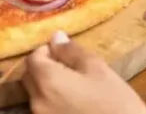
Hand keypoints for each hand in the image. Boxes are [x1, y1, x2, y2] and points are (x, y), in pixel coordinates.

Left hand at [23, 31, 145, 113]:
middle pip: (29, 78)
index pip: (32, 58)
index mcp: (47, 81)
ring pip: (36, 96)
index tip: (64, 53)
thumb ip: (72, 51)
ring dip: (47, 87)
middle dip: (43, 68)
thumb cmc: (116, 102)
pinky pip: (44, 110)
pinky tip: (73, 104)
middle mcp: (37, 102)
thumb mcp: (98, 70)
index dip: (47, 51)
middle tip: (68, 69)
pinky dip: (52, 103)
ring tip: (74, 88)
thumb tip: (56, 37)